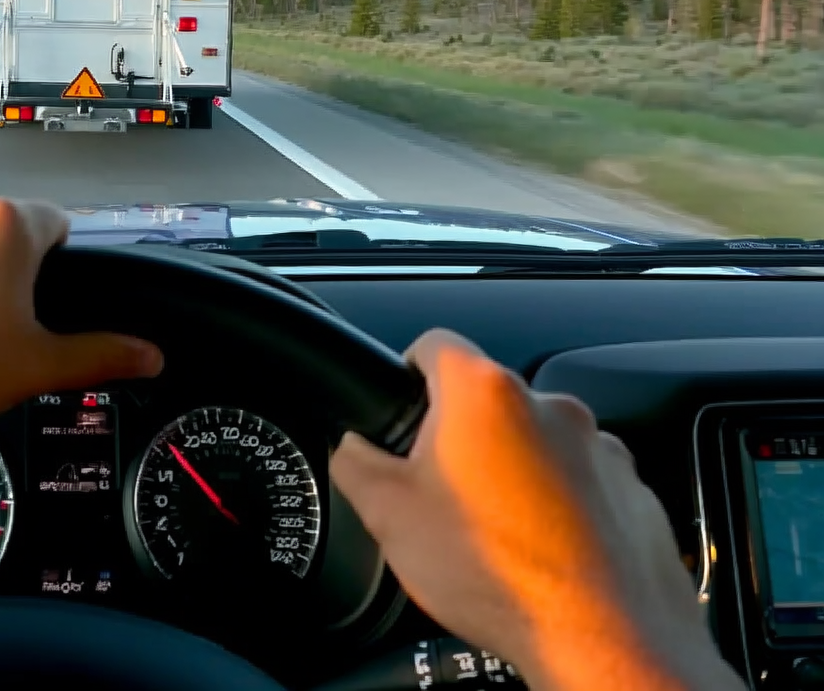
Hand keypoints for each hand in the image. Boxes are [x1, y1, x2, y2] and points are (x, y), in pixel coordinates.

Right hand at [330, 329, 740, 690]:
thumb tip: (351, 448)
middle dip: (463, 438)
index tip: (402, 402)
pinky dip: (563, 507)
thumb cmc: (499, 575)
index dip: (407, 371)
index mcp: (484, 394)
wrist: (601, 643)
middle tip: (443, 494)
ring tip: (497, 533)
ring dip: (516, 472)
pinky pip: (585, 484)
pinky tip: (543, 553)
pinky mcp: (635, 492)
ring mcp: (602, 449)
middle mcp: (550, 407)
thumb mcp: (388, 515)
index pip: (434, 344)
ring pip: (539, 444)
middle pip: (488, 401)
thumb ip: (355, 462)